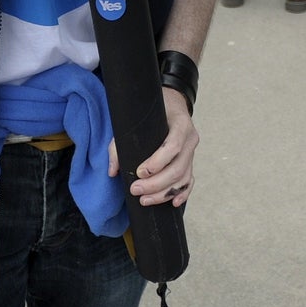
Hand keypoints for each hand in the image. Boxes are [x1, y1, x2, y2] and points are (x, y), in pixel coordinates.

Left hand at [113, 88, 199, 207]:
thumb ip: (120, 144)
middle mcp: (190, 139)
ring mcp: (192, 152)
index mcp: (181, 124)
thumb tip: (113, 171)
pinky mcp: (190, 162)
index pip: (173, 146)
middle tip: (136, 190)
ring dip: (164, 193)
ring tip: (145, 200)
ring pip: (183, 178)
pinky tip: (172, 203)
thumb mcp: (136, 119)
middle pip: (178, 168)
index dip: (157, 162)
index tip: (139, 172)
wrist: (172, 103)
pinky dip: (183, 194)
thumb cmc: (153, 111)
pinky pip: (189, 181)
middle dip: (156, 184)